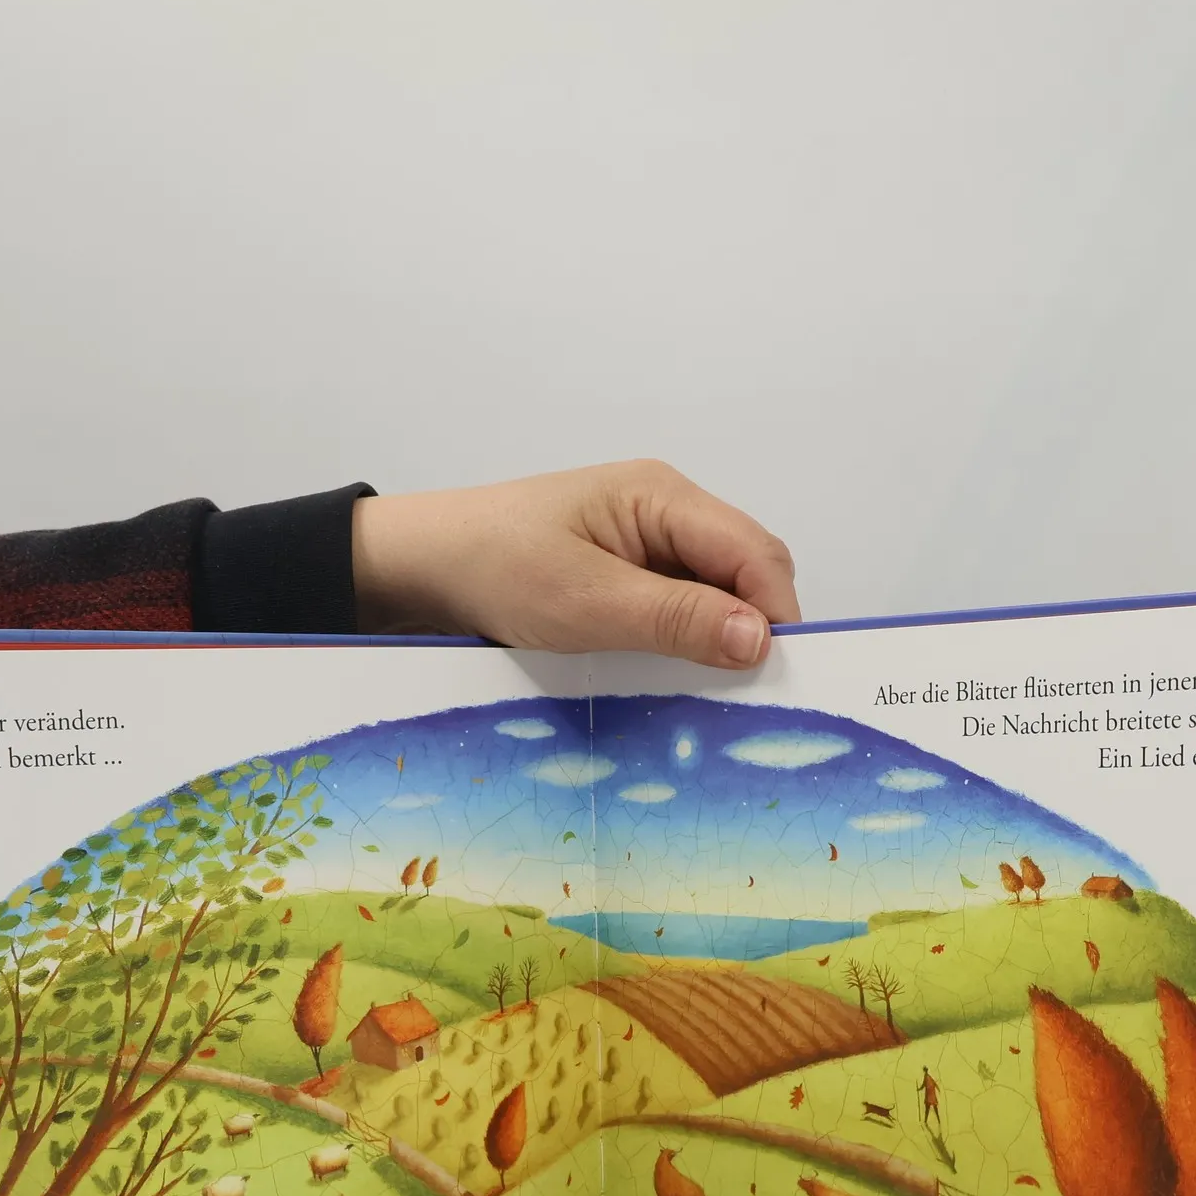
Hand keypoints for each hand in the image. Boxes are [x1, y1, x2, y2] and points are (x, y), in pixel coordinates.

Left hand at [352, 461, 800, 668]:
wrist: (418, 567)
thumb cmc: (494, 568)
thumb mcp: (585, 601)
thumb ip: (674, 618)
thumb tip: (760, 639)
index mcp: (664, 497)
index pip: (756, 553)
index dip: (777, 614)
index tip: (776, 679)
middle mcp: (667, 514)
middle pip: (746, 573)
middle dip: (753, 629)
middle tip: (743, 697)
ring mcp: (646, 546)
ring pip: (714, 597)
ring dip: (716, 642)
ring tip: (707, 695)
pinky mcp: (625, 578)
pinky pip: (677, 612)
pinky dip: (682, 646)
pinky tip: (671, 681)